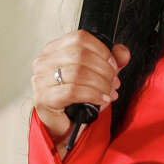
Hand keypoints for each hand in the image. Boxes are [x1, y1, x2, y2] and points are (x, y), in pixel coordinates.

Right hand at [31, 30, 130, 150]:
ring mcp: (41, 79)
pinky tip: (102, 99)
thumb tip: (123, 52)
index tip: (114, 65)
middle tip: (114, 82)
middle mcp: (44, 61)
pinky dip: (92, 94)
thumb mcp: (99, 75)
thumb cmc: (78, 98)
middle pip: (80, 54)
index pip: (80, 38)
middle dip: (103, 69)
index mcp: (55, 49)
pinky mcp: (43, 98)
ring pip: (77, 72)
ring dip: (100, 83)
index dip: (102, 51)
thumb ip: (112, 61)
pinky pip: (72, 91)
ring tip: (109, 92)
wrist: (65, 125)